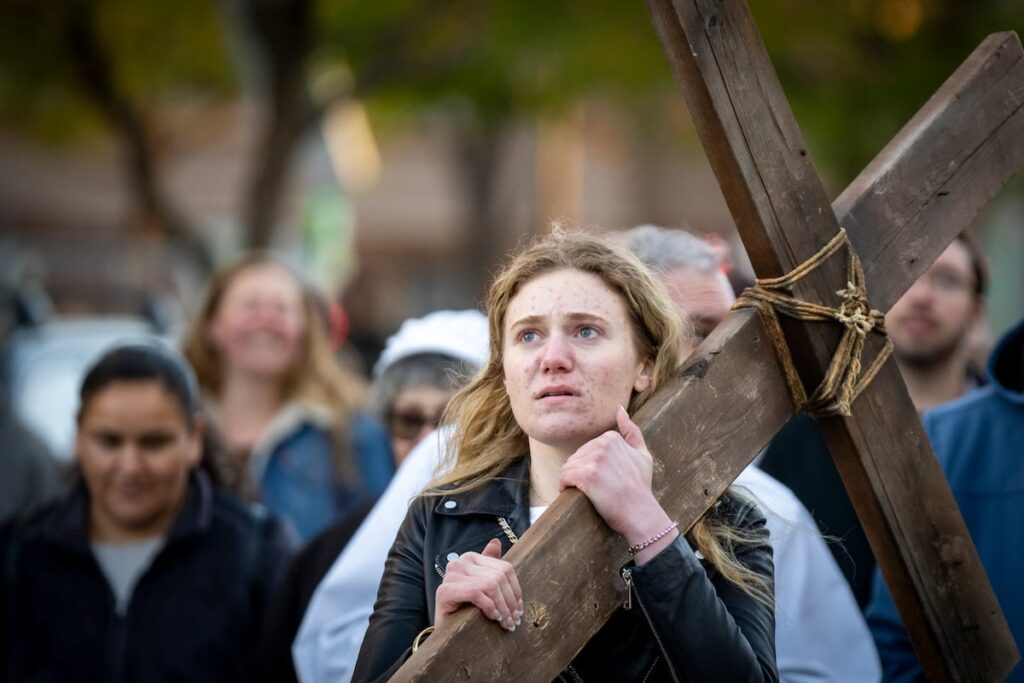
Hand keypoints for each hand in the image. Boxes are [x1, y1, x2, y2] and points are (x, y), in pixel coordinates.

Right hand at [434, 538, 523, 631]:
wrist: (445, 632)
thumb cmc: (466, 611)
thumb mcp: (483, 589)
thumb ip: (491, 567)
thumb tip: (496, 542)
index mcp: (471, 558)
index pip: (504, 568)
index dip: (516, 589)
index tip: (520, 609)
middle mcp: (459, 561)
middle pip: (499, 577)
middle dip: (510, 602)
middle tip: (515, 620)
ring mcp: (450, 575)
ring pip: (490, 585)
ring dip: (502, 607)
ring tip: (507, 623)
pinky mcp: (444, 591)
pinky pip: (475, 593)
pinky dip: (488, 607)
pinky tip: (494, 618)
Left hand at [559, 407, 676, 558]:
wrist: (640, 513)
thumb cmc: (640, 487)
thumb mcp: (642, 455)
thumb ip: (632, 431)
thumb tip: (620, 409)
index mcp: (611, 437)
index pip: (586, 450)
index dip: (590, 466)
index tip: (602, 479)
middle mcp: (602, 445)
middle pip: (576, 457)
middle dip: (580, 473)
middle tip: (595, 489)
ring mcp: (594, 460)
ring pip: (568, 467)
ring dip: (572, 481)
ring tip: (585, 493)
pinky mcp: (586, 476)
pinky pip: (564, 478)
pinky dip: (565, 487)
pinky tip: (574, 494)